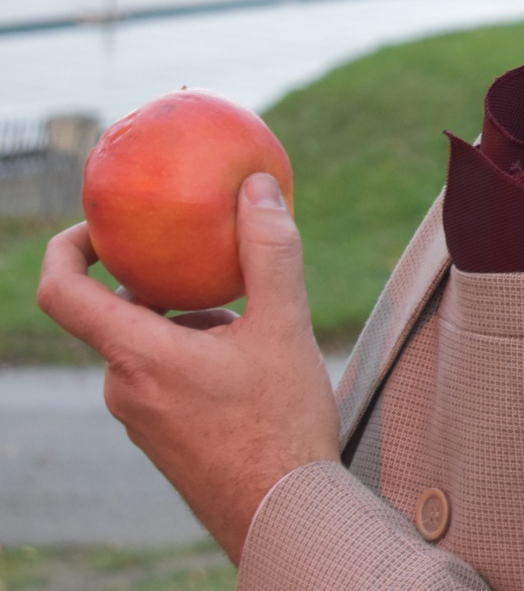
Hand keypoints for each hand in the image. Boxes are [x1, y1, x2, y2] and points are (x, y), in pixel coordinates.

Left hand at [36, 173, 341, 562]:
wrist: (283, 515)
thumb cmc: (281, 424)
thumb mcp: (285, 327)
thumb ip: (268, 252)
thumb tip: (254, 186)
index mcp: (138, 356)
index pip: (61, 291)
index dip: (67, 246)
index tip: (101, 224)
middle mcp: (123, 387)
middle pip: (121, 314)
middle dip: (165, 283)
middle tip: (216, 262)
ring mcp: (139, 417)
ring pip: (149, 346)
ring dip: (190, 322)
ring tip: (254, 325)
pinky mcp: (159, 438)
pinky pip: (162, 377)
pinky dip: (195, 356)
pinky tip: (252, 366)